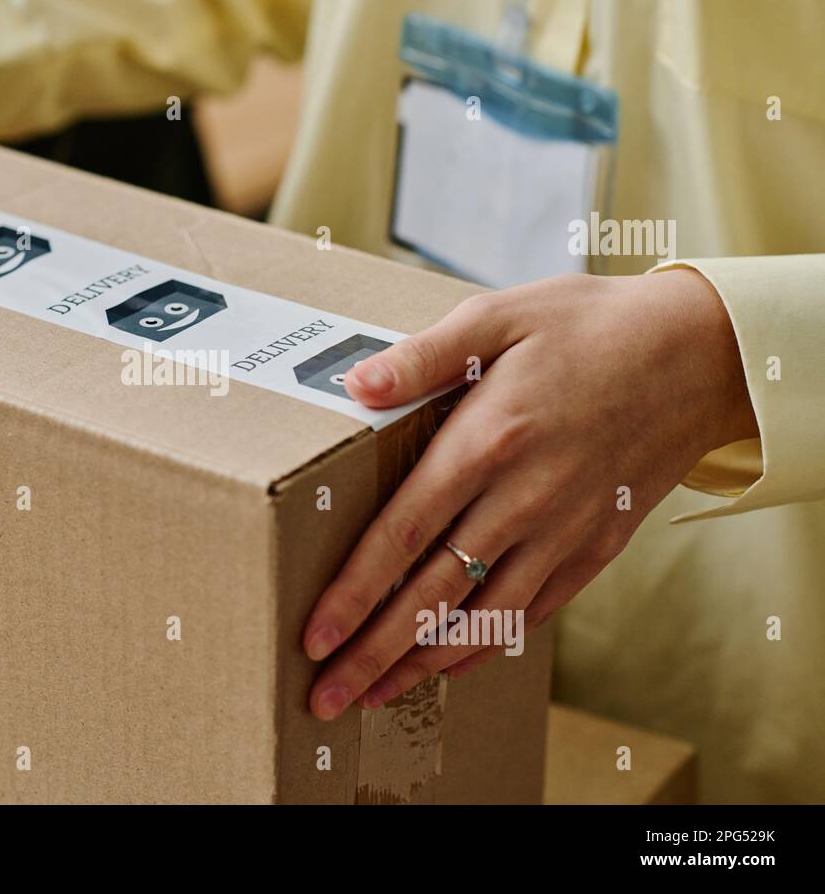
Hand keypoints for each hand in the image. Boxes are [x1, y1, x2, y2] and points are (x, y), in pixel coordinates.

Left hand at [303, 270, 756, 719]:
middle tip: (326, 698)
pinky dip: (488, 645)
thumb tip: (355, 386)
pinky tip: (450, 665)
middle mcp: (523, 499)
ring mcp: (564, 530)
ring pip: (483, 617)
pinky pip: (534, 610)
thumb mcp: (500, 316)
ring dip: (423, 664)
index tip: (314, 637)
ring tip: (374, 695)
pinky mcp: (596, 546)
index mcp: (487, 441)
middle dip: (374, 653)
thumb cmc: (589, 327)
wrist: (700, 353)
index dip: (354, 593)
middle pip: (434, 595)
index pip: (402, 535)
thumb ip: (422, 357)